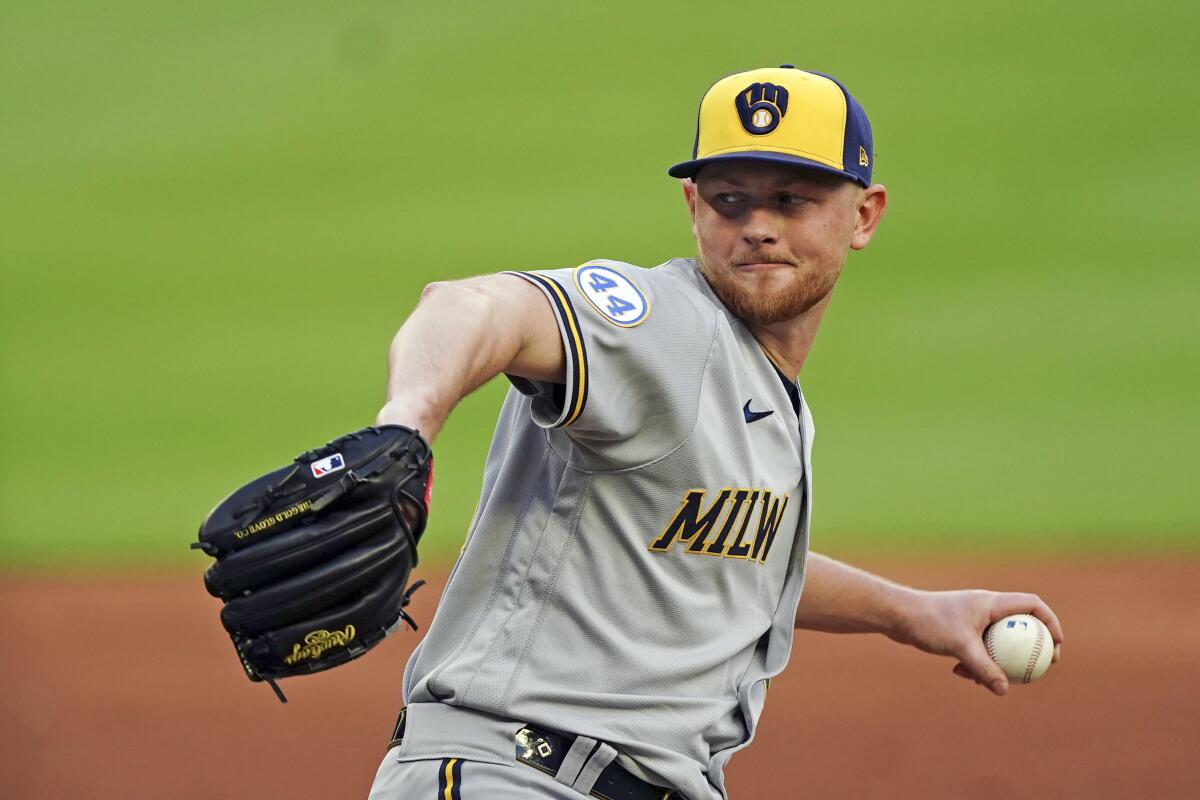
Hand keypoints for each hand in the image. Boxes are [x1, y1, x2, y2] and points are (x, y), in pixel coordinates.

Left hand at [889, 589, 1063, 695]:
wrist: (897, 615)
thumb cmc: (929, 623)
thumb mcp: (960, 646)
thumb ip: (984, 668)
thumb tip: (1004, 690)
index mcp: (992, 602)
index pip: (1033, 605)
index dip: (1051, 622)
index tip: (1056, 646)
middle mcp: (985, 607)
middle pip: (1020, 625)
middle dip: (1030, 647)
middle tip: (1038, 669)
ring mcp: (972, 619)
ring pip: (998, 641)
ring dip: (998, 661)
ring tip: (991, 680)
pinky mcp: (958, 630)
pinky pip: (978, 648)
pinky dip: (975, 662)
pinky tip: (959, 674)